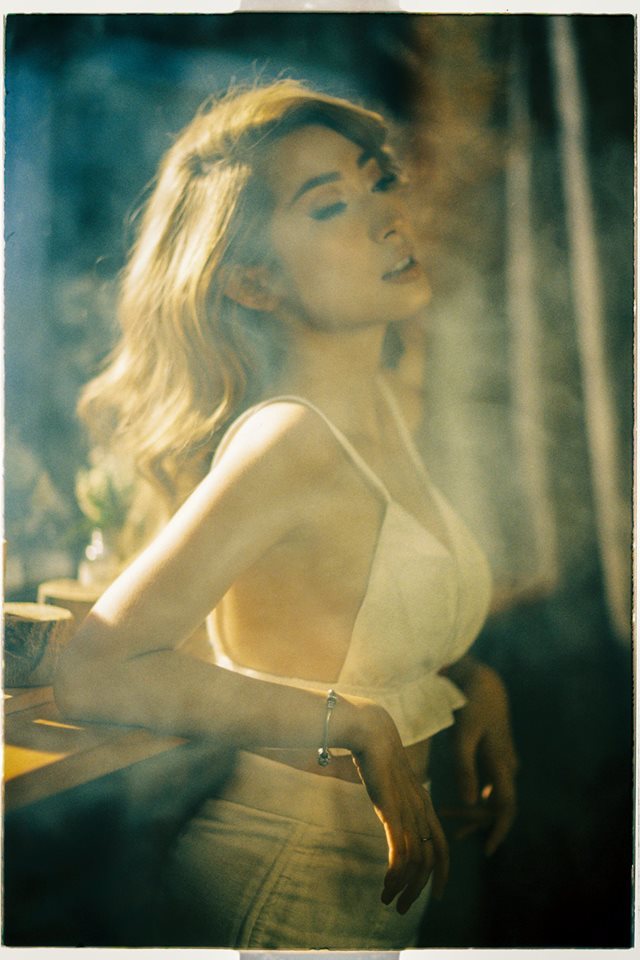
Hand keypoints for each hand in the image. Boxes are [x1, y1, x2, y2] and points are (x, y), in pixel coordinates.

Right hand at [350, 704, 448, 912]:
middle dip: (420, 889)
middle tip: (403, 908)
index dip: (442, 873)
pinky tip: (386, 885)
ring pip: (417, 861)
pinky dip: (396, 874)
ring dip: (404, 887)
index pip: (442, 846)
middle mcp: (422, 810)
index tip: (435, 894)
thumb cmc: (377, 754)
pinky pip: (400, 851)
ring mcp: (409, 811)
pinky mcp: (392, 811)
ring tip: (388, 901)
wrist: (371, 731)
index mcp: (424, 804)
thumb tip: (390, 813)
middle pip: (432, 860)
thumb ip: (395, 800)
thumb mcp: (391, 783)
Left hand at [441, 657, 517, 855]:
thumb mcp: (463, 736)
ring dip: (474, 809)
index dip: (499, 832)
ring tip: (447, 817)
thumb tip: (470, 803)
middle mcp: (507, 766)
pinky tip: (458, 802)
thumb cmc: (470, 705)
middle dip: (475, 820)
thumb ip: (465, 769)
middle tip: (449, 827)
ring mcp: (503, 760)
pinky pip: (490, 784)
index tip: (487, 851)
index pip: (506, 808)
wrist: (482, 680)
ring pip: (493, 795)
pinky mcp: (496, 754)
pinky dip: (476, 795)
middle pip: (497, 805)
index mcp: (502, 764)